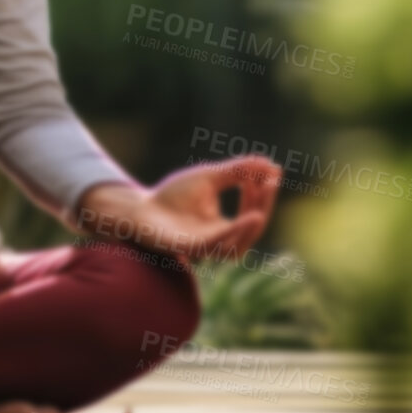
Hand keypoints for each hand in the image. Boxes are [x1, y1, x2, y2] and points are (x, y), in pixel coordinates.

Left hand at [80, 154, 281, 267]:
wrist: (140, 207)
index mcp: (226, 228)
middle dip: (263, 206)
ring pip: (238, 245)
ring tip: (261, 203)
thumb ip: (237, 172)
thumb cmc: (173, 196)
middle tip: (270, 182)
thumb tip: (269, 164)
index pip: (253, 213)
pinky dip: (232, 232)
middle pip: (251, 231)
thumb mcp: (209, 177)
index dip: (263, 194)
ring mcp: (205, 247)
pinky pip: (215, 246)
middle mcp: (220, 242)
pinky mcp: (189, 248)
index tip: (271, 173)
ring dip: (252, 225)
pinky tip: (245, 217)